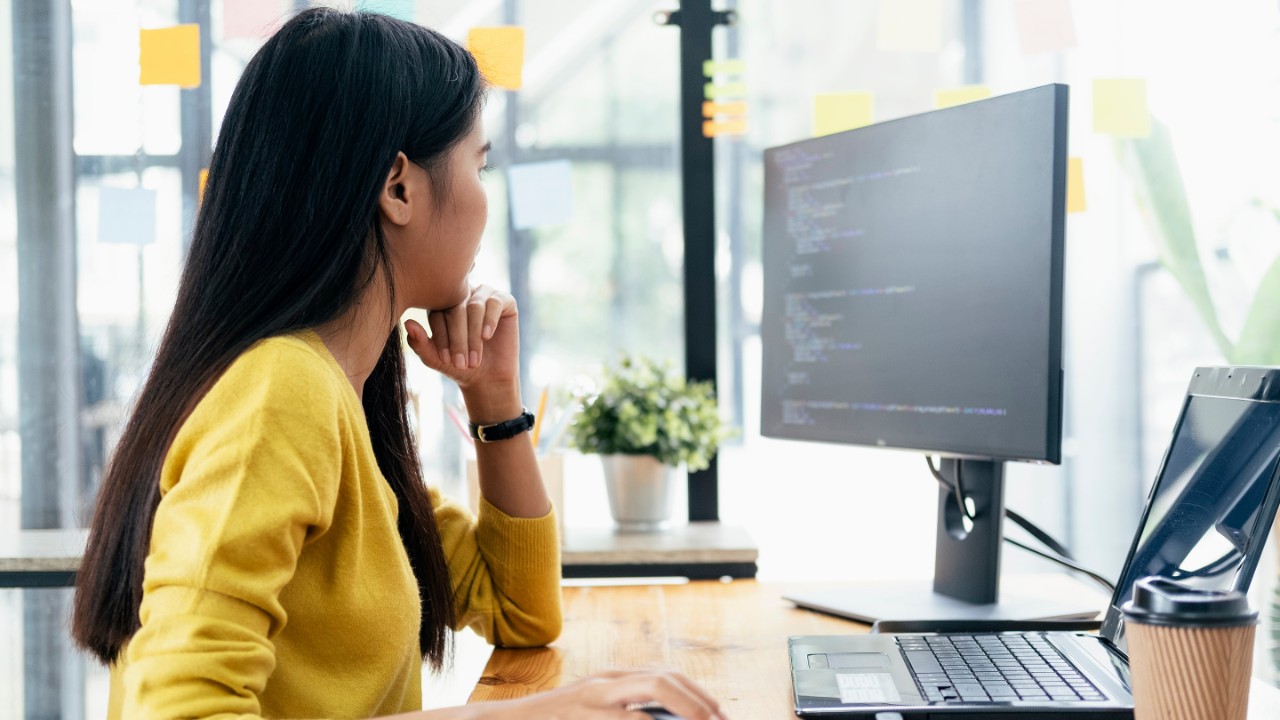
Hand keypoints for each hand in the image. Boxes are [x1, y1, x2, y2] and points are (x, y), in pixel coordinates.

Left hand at [405, 285, 519, 392]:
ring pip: (475, 306)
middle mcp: (463, 295)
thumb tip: (407, 323)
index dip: (440, 335)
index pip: (437, 311)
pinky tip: (486, 337)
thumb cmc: (458, 366)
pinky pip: (495, 302)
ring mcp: (483, 295)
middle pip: (456, 307)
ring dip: (473, 335)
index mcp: (442, 304)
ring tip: (474, 359)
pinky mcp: (504, 300)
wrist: (488, 378)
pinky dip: (490, 320)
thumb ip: (420, 342)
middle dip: (458, 338)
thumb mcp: (435, 358)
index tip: (444, 359)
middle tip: (460, 363)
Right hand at [487, 670, 725, 719]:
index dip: (698, 695)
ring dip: (683, 707)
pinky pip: (624, 718)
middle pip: (663, 679)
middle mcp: (606, 682)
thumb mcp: (596, 711)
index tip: (720, 715)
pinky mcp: (581, 713)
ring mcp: (593, 697)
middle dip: (698, 701)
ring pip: (650, 689)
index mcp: (613, 679)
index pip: (666, 676)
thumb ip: (630, 713)